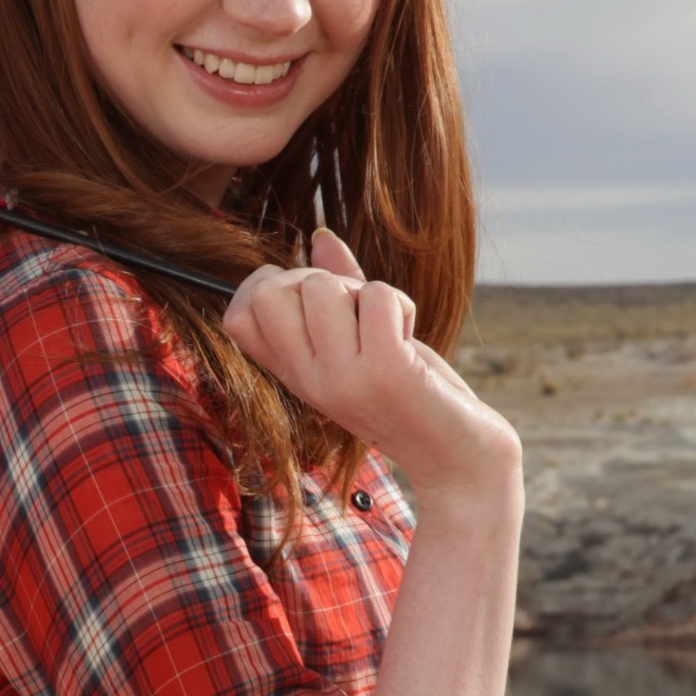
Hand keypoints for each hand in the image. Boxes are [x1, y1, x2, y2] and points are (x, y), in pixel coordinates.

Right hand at [221, 229, 519, 493]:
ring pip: (322, 285)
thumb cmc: (412, 393)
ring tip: (388, 330)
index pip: (236, 315)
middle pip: (270, 291)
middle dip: (315, 279)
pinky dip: (400, 304)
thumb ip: (336, 290)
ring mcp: (342, 377)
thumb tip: (319, 236)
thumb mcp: (360, 341)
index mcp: (293, 374)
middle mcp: (307, 379)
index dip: (266, 286)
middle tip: (353, 310)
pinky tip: (408, 338)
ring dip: (365, 292)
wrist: (459, 459)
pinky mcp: (384, 371)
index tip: (310, 299)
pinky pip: (377, 295)